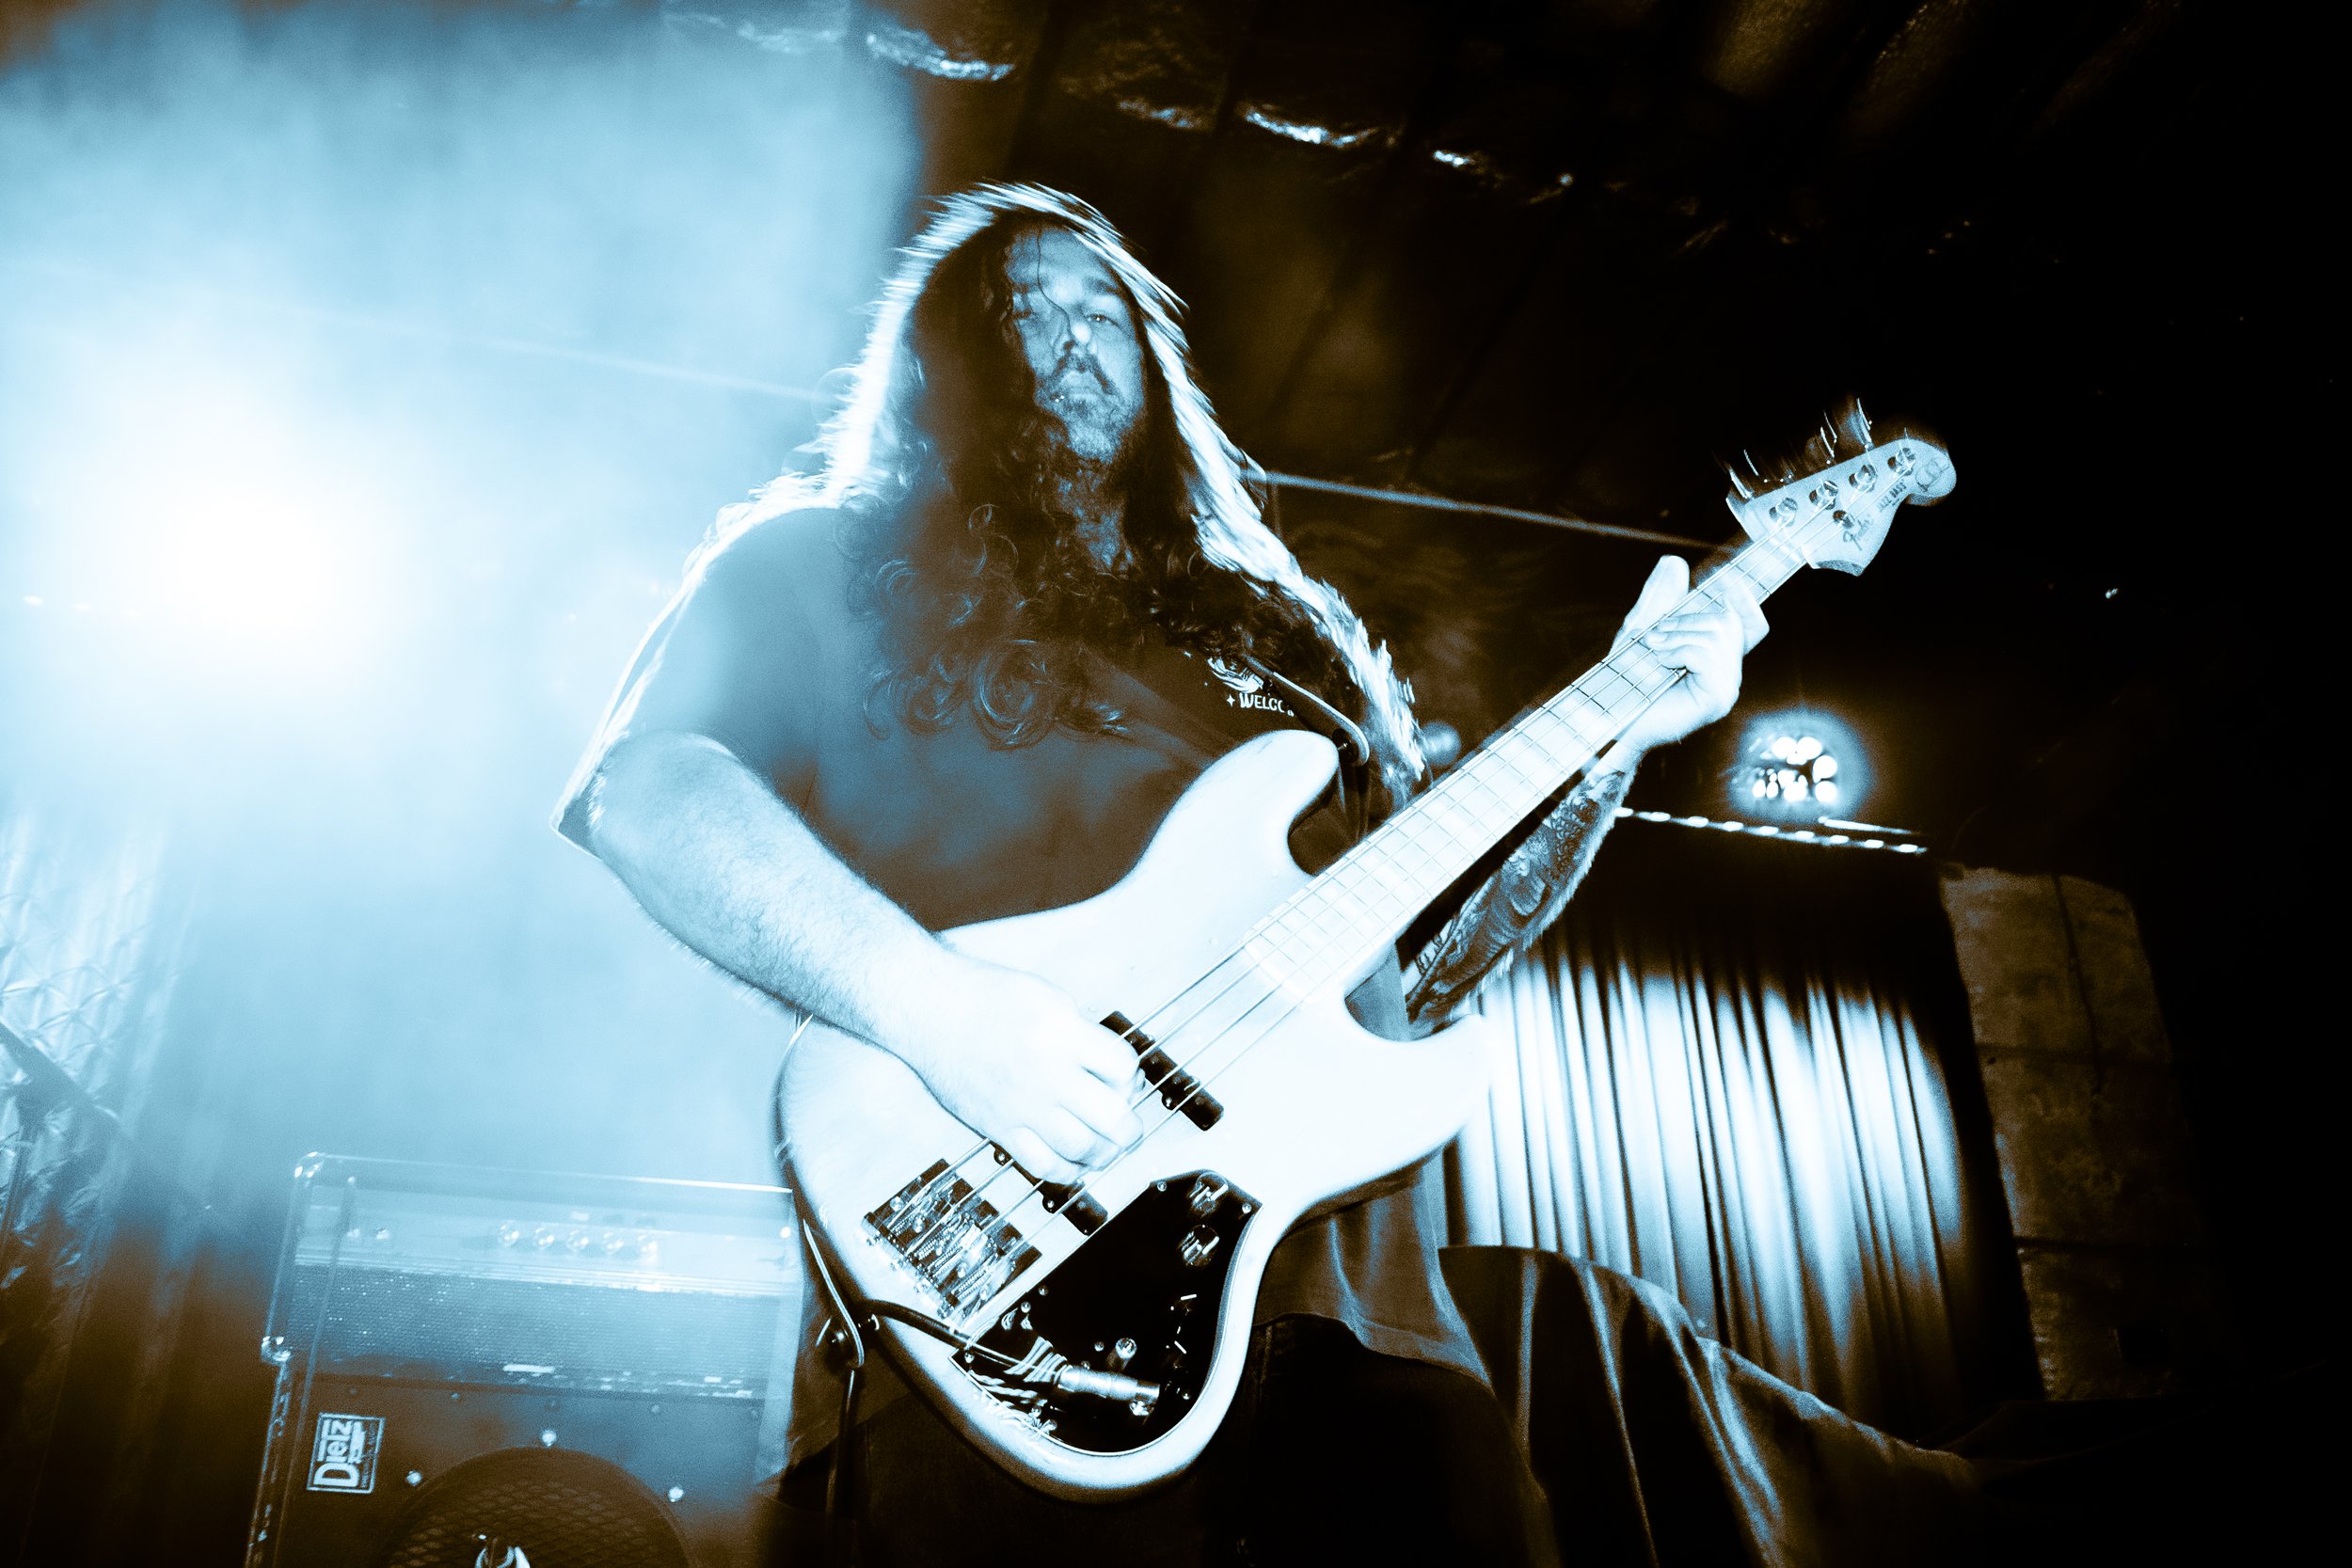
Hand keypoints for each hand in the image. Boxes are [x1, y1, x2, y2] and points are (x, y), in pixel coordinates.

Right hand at [883, 952, 1149, 1186]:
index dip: (1132, 1077)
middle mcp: (1047, 1072)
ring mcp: (1022, 1104)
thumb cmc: (983, 995)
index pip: (1123, 1067)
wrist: (928, 1007)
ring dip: (1104, 1154)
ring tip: (1107, 1150)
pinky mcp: (997, 1126)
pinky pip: (1041, 1164)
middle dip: (1130, 1128)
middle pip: (1112, 1116)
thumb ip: (1080, 1032)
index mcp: (1063, 1032)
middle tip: (1130, 1130)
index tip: (1125, 1080)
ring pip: (1081, 1148)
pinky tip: (1074, 1166)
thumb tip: (1108, 1069)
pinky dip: (1066, 1172)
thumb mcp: (1046, 996)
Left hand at [1609, 556, 1767, 755]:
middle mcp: (1728, 671)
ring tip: (1655, 653)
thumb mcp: (1643, 626)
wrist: (1611, 714)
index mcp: (1717, 655)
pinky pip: (1705, 653)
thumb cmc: (1627, 677)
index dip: (1744, 599)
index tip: (1726, 583)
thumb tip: (1674, 562)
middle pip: (1727, 619)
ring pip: (1715, 633)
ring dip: (1675, 636)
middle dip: (1685, 619)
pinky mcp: (1716, 698)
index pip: (1752, 623)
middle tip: (1655, 637)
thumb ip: (1661, 596)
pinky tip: (1661, 664)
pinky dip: (1677, 651)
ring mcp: (1725, 686)